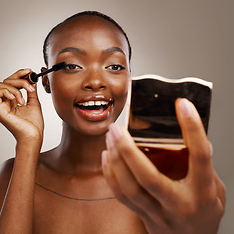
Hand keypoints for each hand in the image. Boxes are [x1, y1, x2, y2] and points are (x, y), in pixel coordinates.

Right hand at [0, 69, 43, 143]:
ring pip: (1, 85)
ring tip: (24, 99)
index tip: (29, 71)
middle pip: (5, 81)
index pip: (11, 82)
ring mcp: (1, 107)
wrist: (34, 136)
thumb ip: (31, 91)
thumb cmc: (34, 124)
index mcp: (11, 101)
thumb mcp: (34, 103)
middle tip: (30, 85)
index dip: (18, 74)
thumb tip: (31, 79)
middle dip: (19, 79)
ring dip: (15, 88)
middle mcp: (4, 103)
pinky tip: (16, 99)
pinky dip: (5, 92)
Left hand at [102, 98, 224, 233]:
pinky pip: (121, 196)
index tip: (182, 105)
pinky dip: (110, 175)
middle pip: (149, 177)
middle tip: (118, 128)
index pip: (199, 156)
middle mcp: (178, 203)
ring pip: (130, 188)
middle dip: (128, 150)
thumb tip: (188, 134)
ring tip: (109, 138)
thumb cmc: (203, 211)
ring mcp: (157, 212)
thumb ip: (201, 165)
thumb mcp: (214, 188)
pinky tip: (106, 157)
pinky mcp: (142, 215)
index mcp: (202, 191)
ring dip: (116, 160)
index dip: (192, 128)